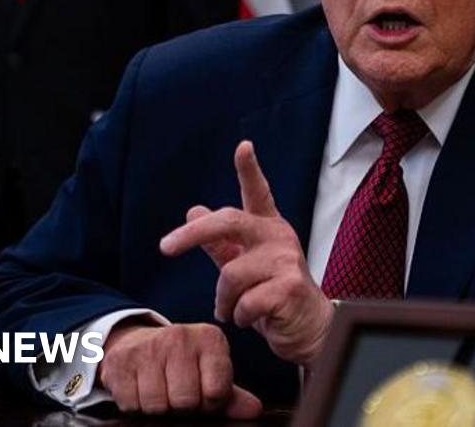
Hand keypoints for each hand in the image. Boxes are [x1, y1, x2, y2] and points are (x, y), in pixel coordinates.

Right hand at [98, 322, 260, 416]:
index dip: (210, 404)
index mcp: (209, 338)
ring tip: (161, 391)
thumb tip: (254, 411)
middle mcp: (180, 336)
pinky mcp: (121, 361)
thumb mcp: (210, 371)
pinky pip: (131, 404)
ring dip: (159, 407)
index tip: (204, 397)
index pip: (217, 391)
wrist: (138, 342)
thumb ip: (231, 394)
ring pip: (157, 405)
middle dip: (183, 407)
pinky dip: (136, 405)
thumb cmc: (182, 363)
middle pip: (185, 401)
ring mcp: (148, 347)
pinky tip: (141, 388)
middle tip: (179, 395)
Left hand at [160, 141, 334, 365]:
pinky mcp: (290, 287)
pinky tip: (252, 318)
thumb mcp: (244, 265)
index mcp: (267, 228)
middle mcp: (278, 237)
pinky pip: (245, 302)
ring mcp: (286, 261)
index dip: (249, 169)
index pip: (258, 193)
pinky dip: (240, 316)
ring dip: (223, 301)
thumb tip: (193, 210)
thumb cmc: (274, 294)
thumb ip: (219, 242)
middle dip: (194, 232)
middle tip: (166, 247)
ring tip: (234, 310)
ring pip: (230, 275)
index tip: (243, 147)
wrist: (308, 328)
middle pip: (229, 222)